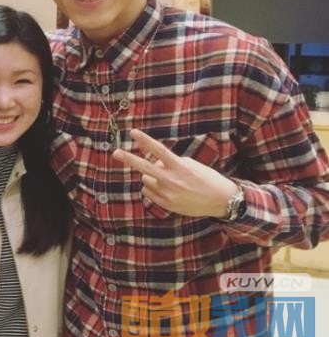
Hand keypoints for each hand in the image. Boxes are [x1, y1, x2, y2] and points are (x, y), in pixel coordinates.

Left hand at [113, 129, 238, 218]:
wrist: (221, 201)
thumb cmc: (207, 179)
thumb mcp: (191, 165)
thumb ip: (170, 163)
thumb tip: (154, 164)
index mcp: (181, 167)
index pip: (159, 150)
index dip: (145, 140)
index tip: (133, 132)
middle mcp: (172, 180)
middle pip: (145, 167)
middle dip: (129, 159)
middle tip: (115, 152)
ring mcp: (168, 194)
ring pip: (146, 179)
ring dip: (151, 176)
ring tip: (168, 179)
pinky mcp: (166, 204)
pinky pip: (148, 192)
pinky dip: (152, 188)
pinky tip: (167, 189)